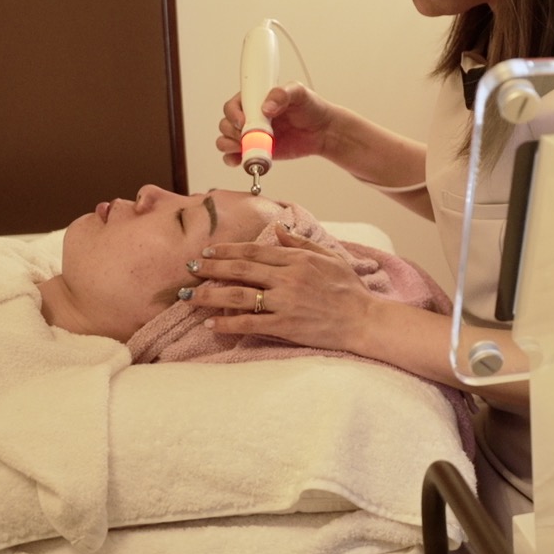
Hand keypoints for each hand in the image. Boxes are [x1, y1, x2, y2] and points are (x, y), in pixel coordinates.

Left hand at [185, 224, 378, 351]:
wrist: (363, 319)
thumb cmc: (349, 289)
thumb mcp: (329, 257)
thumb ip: (302, 243)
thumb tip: (280, 228)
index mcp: (297, 260)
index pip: (254, 251)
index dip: (227, 251)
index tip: (208, 251)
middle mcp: (287, 278)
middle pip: (240, 270)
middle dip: (211, 268)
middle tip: (189, 268)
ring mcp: (285, 302)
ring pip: (239, 295)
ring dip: (210, 295)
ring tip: (189, 296)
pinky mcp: (286, 325)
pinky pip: (250, 324)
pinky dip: (228, 323)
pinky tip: (211, 323)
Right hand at [216, 83, 340, 167]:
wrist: (322, 131)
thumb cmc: (310, 108)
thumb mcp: (299, 93)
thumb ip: (282, 94)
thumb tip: (266, 108)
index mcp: (254, 100)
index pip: (233, 105)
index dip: (233, 114)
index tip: (243, 121)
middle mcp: (249, 117)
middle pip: (226, 124)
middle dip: (231, 131)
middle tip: (246, 136)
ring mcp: (251, 135)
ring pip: (226, 140)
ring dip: (228, 145)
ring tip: (243, 147)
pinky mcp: (256, 151)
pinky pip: (235, 157)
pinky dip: (233, 159)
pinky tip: (240, 160)